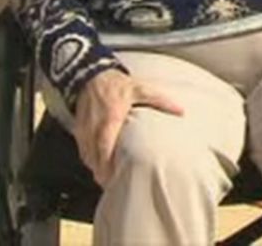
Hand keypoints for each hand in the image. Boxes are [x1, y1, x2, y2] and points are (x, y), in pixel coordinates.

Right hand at [74, 69, 183, 185]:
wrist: (91, 75)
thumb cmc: (118, 84)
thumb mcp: (141, 89)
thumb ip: (161, 101)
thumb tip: (181, 110)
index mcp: (110, 118)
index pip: (105, 147)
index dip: (106, 165)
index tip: (113, 178)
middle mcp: (94, 126)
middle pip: (94, 157)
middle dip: (101, 173)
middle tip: (111, 187)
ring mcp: (84, 128)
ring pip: (86, 155)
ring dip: (95, 169)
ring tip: (105, 181)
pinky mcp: (79, 129)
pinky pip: (82, 149)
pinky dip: (89, 160)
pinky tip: (97, 166)